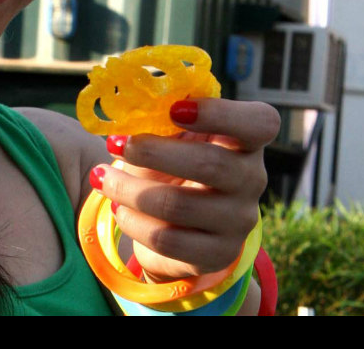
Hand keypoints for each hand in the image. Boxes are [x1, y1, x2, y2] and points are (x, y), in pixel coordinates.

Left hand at [90, 97, 279, 280]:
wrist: (181, 228)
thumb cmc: (176, 167)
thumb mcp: (175, 140)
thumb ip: (163, 122)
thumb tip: (129, 111)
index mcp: (247, 142)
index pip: (260, 123)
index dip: (220, 113)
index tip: (175, 109)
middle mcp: (252, 180)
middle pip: (211, 164)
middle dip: (153, 152)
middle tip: (115, 143)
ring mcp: (238, 221)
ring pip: (178, 204)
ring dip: (129, 188)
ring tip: (103, 177)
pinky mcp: (216, 254)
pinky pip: (167, 239)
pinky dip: (133, 221)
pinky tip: (118, 208)